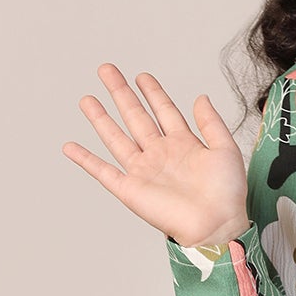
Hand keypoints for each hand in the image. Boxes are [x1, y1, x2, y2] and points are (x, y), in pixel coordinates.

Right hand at [61, 65, 248, 248]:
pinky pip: (103, 172)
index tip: (142, 76)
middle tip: (106, 70)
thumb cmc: (226, 195)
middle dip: (120, 93)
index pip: (164, 111)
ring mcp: (143, 172)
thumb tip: (200, 97)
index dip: (153, 93)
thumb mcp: (225, 150)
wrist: (216, 226)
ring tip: (87, 100)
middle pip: (135, 117)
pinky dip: (86, 160)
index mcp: (183, 145)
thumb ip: (211, 123)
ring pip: (116, 138)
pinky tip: (70, 147)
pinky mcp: (130, 190)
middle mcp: (160, 155)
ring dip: (100, 119)